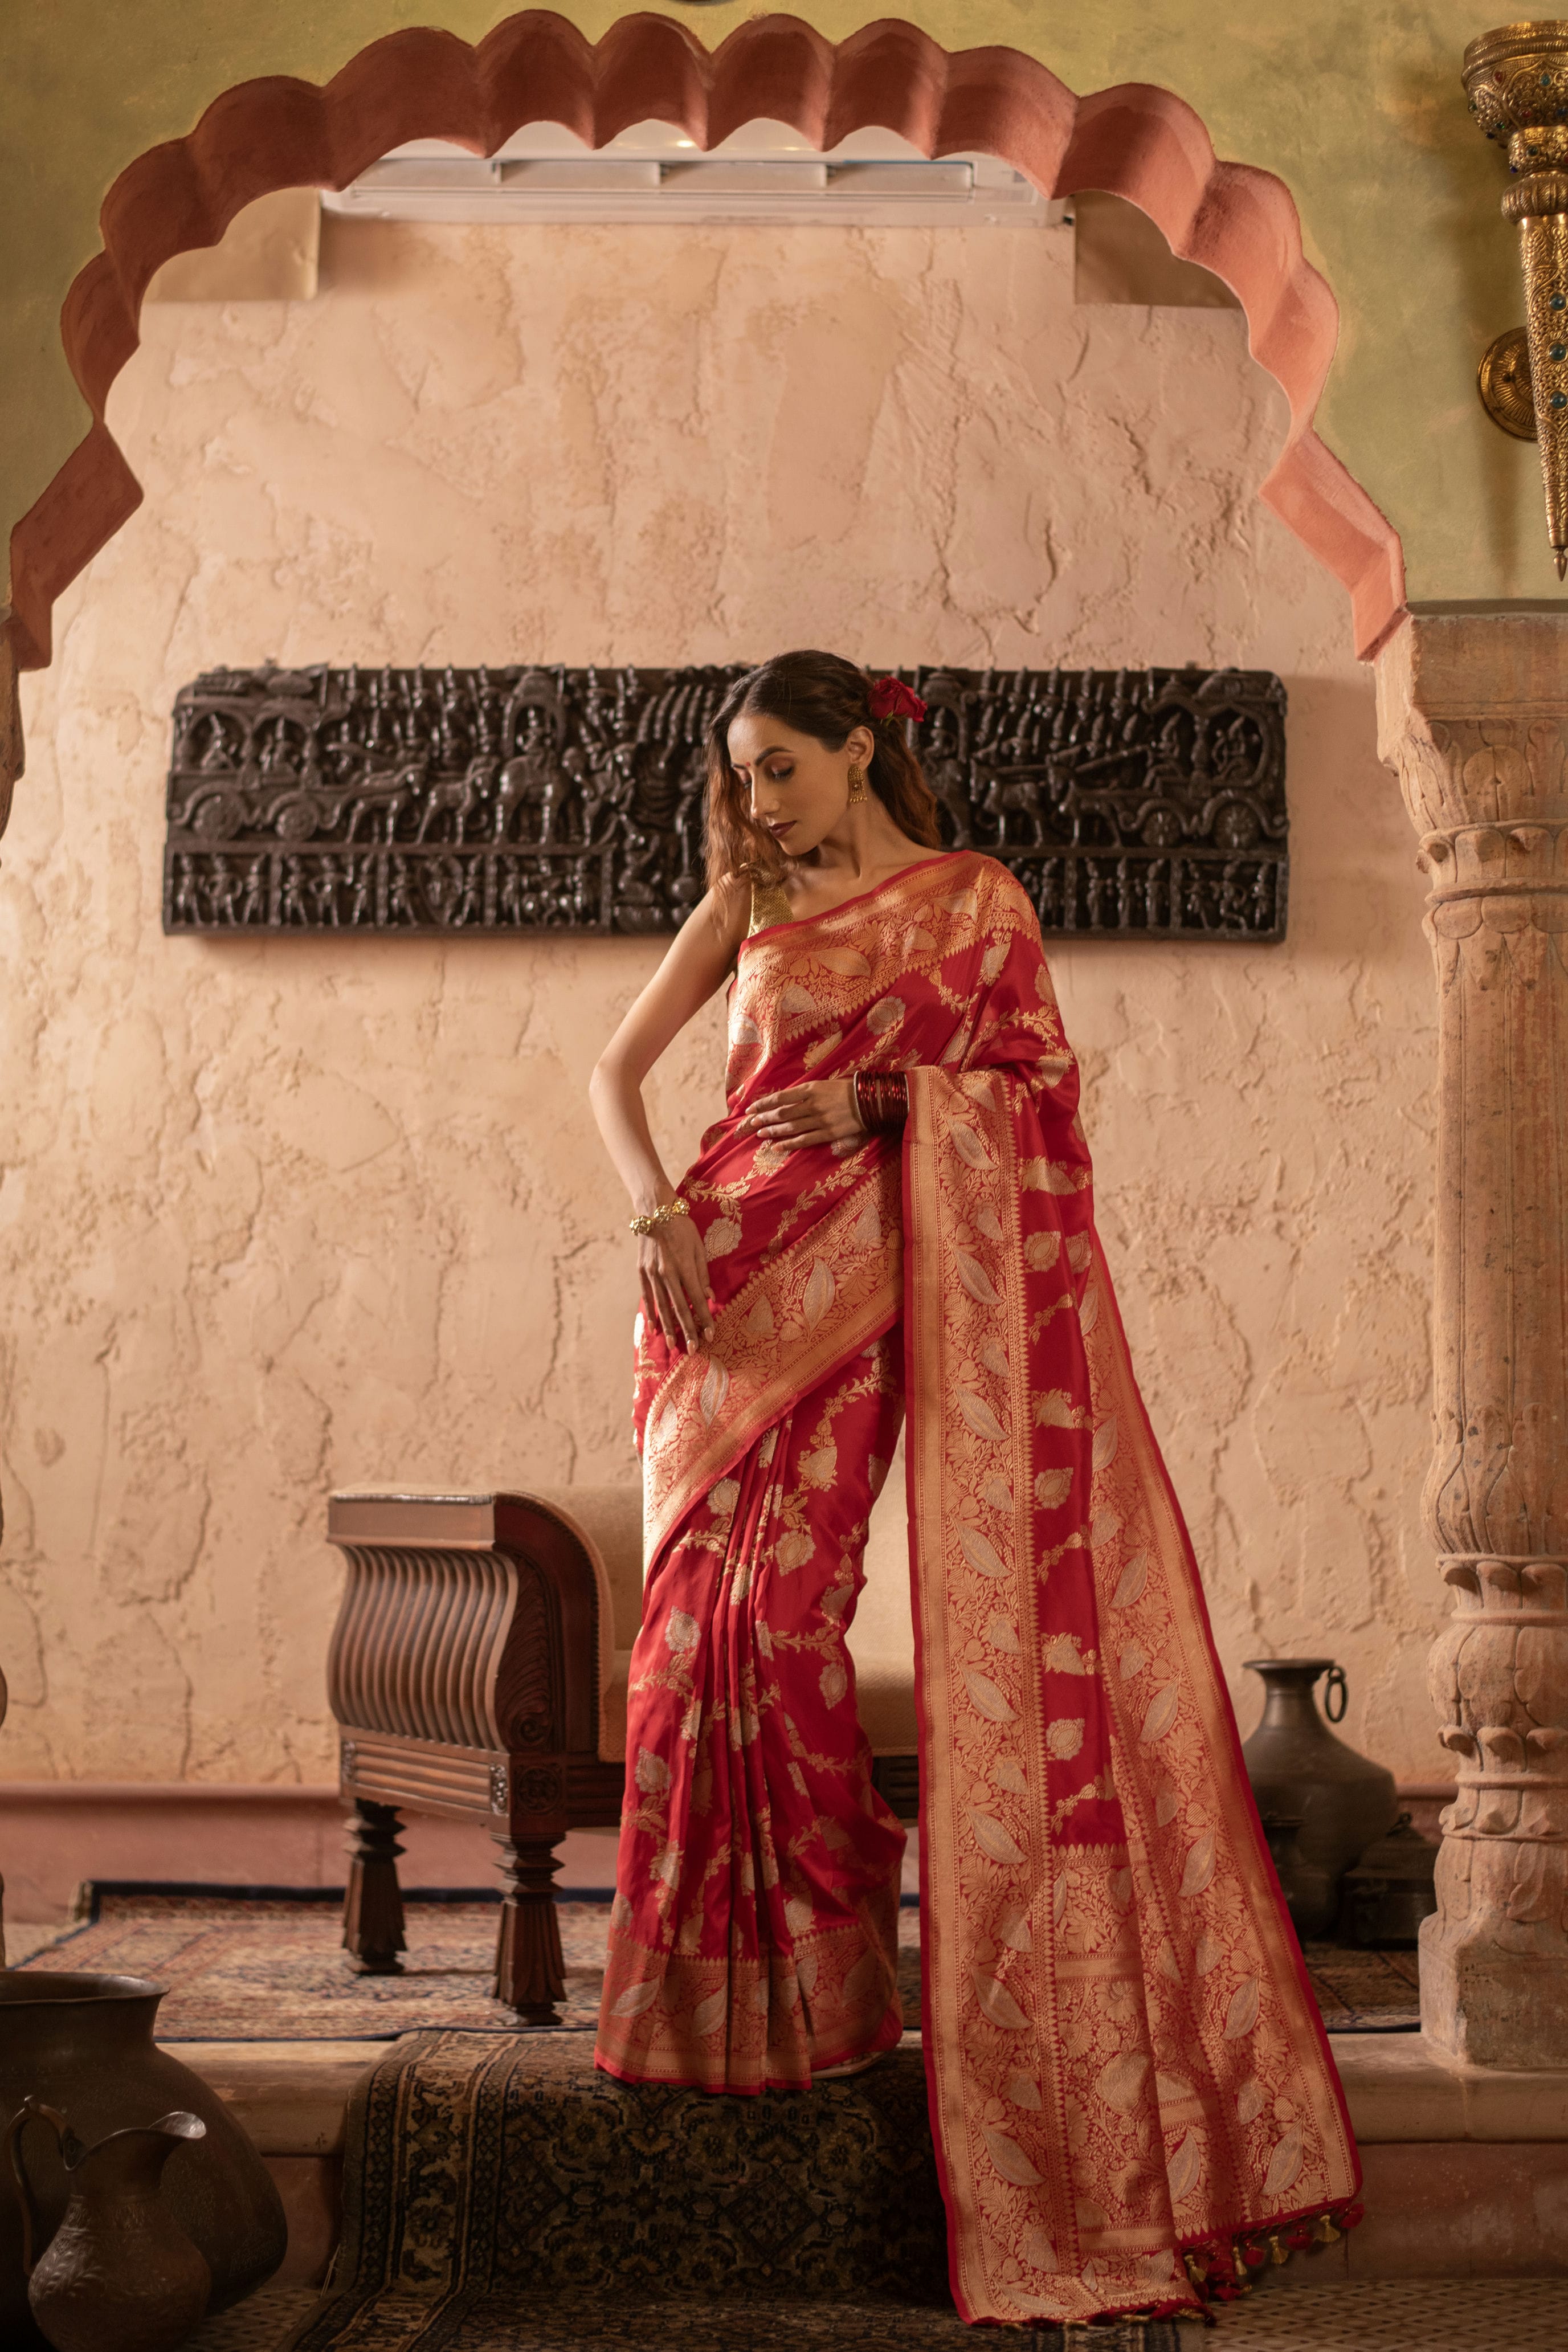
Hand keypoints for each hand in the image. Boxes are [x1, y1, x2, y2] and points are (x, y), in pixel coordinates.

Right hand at [639, 1211, 714, 1350]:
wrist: (655, 1210)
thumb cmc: (682, 1226)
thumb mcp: (699, 1246)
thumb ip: (702, 1273)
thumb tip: (708, 1296)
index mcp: (684, 1267)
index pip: (697, 1300)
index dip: (705, 1319)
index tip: (711, 1335)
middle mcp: (667, 1273)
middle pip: (680, 1308)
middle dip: (688, 1331)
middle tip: (694, 1350)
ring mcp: (652, 1274)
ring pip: (662, 1306)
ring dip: (669, 1327)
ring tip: (673, 1345)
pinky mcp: (642, 1272)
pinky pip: (647, 1297)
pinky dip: (651, 1313)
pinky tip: (653, 1328)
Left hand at [739, 1080, 865, 1149]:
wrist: (869, 1101)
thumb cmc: (846, 1090)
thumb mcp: (823, 1084)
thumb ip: (804, 1092)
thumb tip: (785, 1100)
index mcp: (810, 1089)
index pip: (780, 1097)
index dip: (763, 1104)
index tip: (751, 1109)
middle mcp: (812, 1104)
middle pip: (782, 1113)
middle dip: (764, 1118)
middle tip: (751, 1124)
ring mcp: (819, 1120)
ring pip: (790, 1127)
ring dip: (773, 1131)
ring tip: (761, 1134)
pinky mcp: (828, 1133)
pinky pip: (804, 1140)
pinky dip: (789, 1144)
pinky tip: (777, 1147)